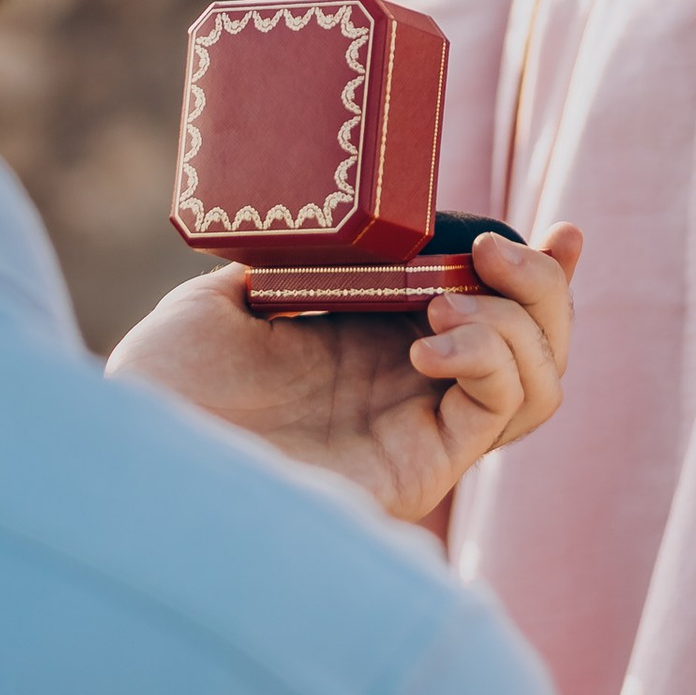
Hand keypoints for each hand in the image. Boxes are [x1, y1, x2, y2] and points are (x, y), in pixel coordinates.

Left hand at [104, 227, 580, 529]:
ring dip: (519, 323)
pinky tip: (428, 341)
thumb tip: (335, 223)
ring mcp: (417, 432)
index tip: (562, 230)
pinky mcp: (417, 471)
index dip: (539, 276)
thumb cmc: (161, 386)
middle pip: (537, 352)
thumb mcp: (226, 294)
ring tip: (447, 298)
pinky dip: (487, 360)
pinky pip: (496, 411)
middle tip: (498, 250)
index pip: (491, 316)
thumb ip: (292, 259)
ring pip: (536, 384)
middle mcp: (410, 392)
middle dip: (546, 290)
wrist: (133, 460)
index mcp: (377, 346)